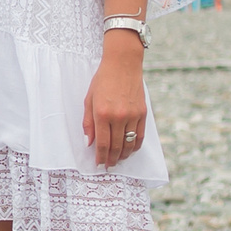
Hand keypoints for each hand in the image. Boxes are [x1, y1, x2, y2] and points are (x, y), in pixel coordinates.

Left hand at [83, 40, 147, 167]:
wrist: (123, 64)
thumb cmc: (103, 80)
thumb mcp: (89, 99)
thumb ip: (88, 123)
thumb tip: (89, 143)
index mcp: (102, 114)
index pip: (102, 143)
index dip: (100, 156)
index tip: (99, 164)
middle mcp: (118, 117)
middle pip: (116, 146)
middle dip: (112, 159)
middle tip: (109, 166)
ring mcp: (132, 115)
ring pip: (129, 144)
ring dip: (124, 155)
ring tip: (119, 160)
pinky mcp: (143, 113)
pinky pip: (140, 135)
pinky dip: (136, 146)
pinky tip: (131, 150)